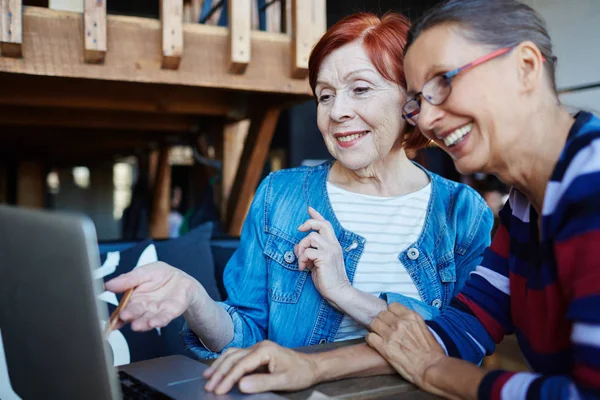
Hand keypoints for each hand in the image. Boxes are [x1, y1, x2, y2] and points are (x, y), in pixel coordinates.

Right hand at [104, 262, 202, 331]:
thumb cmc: (159, 275)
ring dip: (143, 323)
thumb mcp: (143, 272)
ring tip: (137, 325)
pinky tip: (154, 323)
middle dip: (130, 315)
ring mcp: (157, 311)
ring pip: (148, 318)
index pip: (123, 309)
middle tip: (124, 316)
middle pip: (135, 313)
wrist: (180, 278)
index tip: (112, 321)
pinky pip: (165, 317)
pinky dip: (159, 320)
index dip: (116, 317)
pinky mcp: (171, 312)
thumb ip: (127, 279)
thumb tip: (108, 285)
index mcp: (134, 299)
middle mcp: (144, 308)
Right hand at [203, 341, 318, 394]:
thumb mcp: (283, 381)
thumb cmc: (299, 373)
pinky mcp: (257, 354)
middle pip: (233, 357)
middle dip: (219, 372)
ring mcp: (257, 349)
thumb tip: (241, 385)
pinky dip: (226, 363)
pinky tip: (219, 370)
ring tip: (207, 377)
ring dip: (219, 365)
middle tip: (208, 387)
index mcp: (265, 350)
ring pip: (232, 354)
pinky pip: (237, 356)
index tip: (218, 391)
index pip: (241, 365)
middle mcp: (259, 346)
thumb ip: (262, 383)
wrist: (311, 367)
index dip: (228, 378)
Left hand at [295, 207, 350, 305]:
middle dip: (308, 223)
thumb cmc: (328, 279)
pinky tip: (303, 268)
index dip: (317, 215)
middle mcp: (333, 245)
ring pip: (311, 237)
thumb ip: (310, 253)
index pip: (326, 225)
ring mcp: (331, 250)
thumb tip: (297, 246)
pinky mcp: (325, 257)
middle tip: (299, 230)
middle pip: (322, 224)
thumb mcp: (316, 263)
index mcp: (333, 245)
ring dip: (301, 248)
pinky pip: (308, 252)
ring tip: (302, 261)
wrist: (338, 292)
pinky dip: (301, 259)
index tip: (309, 209)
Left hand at [366, 303, 445, 389]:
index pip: (392, 306)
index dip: (390, 313)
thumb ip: (412, 322)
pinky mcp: (384, 347)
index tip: (391, 319)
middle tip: (384, 329)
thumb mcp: (425, 329)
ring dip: (375, 329)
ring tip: (379, 336)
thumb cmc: (432, 352)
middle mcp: (400, 323)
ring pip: (374, 324)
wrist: (431, 368)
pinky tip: (376, 344)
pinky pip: (370, 337)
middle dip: (382, 321)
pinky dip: (371, 340)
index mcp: (411, 317)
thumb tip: (404, 321)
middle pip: (381, 314)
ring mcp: (391, 334)